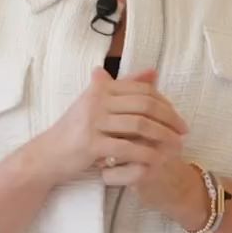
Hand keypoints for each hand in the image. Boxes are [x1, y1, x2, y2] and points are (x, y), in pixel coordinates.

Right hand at [32, 68, 187, 180]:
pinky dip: (145, 154)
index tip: (179, 118)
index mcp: (101, 88)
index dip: (166, 103)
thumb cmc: (74, 131)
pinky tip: (157, 161)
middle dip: (170, 119)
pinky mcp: (91, 143)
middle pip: (145, 105)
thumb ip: (124, 87)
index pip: (142, 90)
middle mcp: (97, 100)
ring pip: (139, 125)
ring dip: (163, 136)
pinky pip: (126, 147)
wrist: (47, 155)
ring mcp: (93, 121)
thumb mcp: (97, 104)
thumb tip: (153, 72)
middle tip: (184, 132)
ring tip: (176, 147)